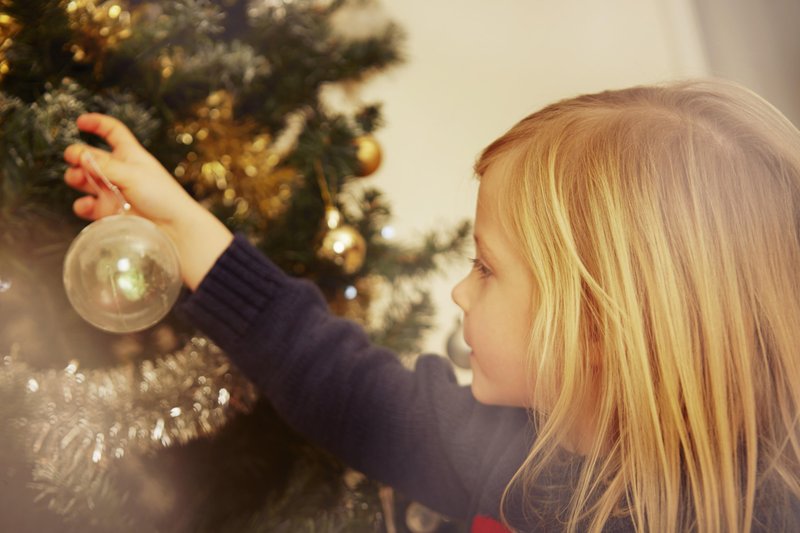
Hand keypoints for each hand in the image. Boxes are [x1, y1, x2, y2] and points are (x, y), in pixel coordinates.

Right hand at [63, 113, 194, 223]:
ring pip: (85, 180)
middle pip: (91, 157)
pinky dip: (82, 204)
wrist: (173, 228)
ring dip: (76, 177)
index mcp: (130, 155)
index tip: (80, 122)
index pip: (112, 132)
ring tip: (79, 179)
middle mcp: (119, 171)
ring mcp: (112, 191)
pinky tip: (87, 204)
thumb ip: (104, 165)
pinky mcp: (109, 211)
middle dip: (78, 155)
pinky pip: (88, 205)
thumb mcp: (133, 174)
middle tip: (73, 158)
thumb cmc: (163, 197)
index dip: (97, 124)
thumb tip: (79, 153)